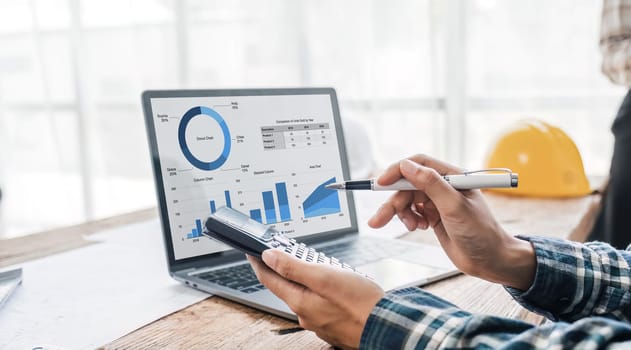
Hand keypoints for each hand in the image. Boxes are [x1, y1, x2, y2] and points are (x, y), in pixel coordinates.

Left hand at [247, 250, 383, 348]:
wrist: (388, 327)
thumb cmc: (361, 303)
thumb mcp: (324, 276)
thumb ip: (293, 267)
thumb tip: (269, 257)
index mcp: (300, 302)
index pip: (270, 280)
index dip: (259, 263)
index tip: (252, 253)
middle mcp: (306, 316)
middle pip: (287, 289)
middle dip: (284, 271)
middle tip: (285, 254)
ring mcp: (320, 323)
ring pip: (306, 297)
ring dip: (306, 283)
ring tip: (316, 268)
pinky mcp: (334, 326)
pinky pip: (321, 306)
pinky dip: (322, 294)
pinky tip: (335, 289)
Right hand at [368, 154, 535, 289]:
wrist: (491, 261)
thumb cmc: (481, 233)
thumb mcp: (454, 206)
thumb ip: (431, 184)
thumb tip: (407, 166)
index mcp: (453, 176)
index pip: (419, 164)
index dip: (397, 171)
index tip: (381, 183)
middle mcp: (444, 186)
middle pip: (408, 185)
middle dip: (393, 202)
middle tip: (379, 219)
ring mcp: (438, 201)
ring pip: (407, 200)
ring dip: (402, 213)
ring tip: (411, 227)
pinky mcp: (433, 216)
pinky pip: (412, 212)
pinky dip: (410, 220)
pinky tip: (419, 228)